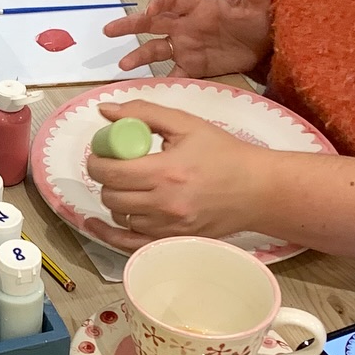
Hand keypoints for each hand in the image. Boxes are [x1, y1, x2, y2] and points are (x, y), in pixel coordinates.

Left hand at [81, 100, 275, 251]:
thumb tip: (105, 110)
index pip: (110, 172)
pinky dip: (110, 234)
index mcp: (165, 171)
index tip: (99, 154)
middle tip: (112, 167)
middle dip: (105, 180)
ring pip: (120, 217)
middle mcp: (164, 204)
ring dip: (116, 201)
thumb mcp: (187, 124)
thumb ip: (144, 113)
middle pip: (111, 196)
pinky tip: (95, 225)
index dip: (96, 161)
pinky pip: (130, 244)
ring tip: (127, 186)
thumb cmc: (224, 153)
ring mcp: (169, 228)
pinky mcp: (174, 241)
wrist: (258, 189)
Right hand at [104, 0, 272, 76]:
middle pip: (152, 22)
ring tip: (123, 65)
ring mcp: (185, 47)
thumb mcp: (259, 0)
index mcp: (198, 6)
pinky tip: (147, 88)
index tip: (150, 11)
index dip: (159, 2)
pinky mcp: (192, 67)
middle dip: (131, 25)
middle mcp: (185, 25)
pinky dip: (161, 81)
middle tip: (109, 30)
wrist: (266, 44)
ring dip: (138, 56)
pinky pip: (172, 74)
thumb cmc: (259, 18)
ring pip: (155, 50)